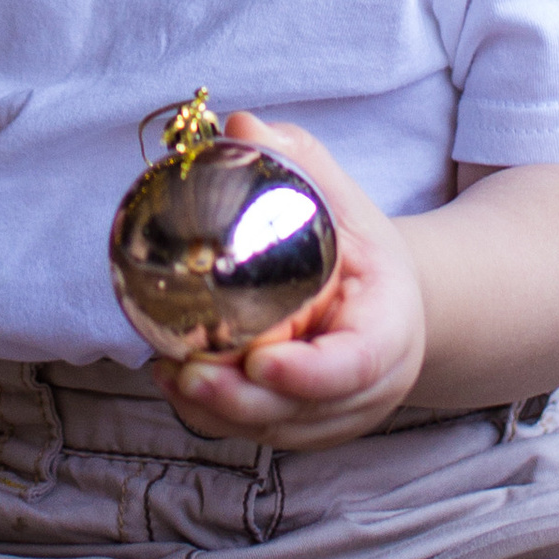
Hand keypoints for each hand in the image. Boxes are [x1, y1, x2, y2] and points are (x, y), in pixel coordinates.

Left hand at [158, 115, 426, 448]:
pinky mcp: (307, 429)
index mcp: (389, 331)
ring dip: (219, 413)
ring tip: (169, 376)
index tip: (260, 363)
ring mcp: (338, 416)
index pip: (354, 365)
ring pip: (274, 430)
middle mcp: (371, 386)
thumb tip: (241, 126)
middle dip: (242, 402)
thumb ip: (299, 162)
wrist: (389, 303)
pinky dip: (214, 417)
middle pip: (303, 411)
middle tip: (188, 375)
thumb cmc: (361, 249)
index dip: (307, 374)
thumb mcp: (345, 200)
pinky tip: (174, 382)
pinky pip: (257, 433)